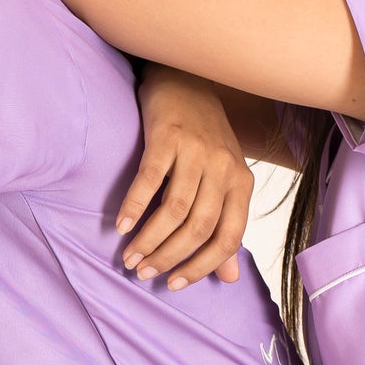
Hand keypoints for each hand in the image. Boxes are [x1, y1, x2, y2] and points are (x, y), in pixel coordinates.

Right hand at [116, 69, 255, 289]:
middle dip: (169, 257)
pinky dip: (134, 207)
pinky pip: (149, 180)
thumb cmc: (203, 138)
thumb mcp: (222, 180)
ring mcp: (197, 150)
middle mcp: (225, 167)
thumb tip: (229, 278)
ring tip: (130, 256)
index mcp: (242, 183)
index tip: (175, 284)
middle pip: (198, 228)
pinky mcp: (168, 135)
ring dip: (149, 239)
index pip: (229, 238)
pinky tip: (122, 225)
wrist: (185, 80)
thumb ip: (225, 227)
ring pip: (174, 209)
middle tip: (143, 272)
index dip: (202, 267)